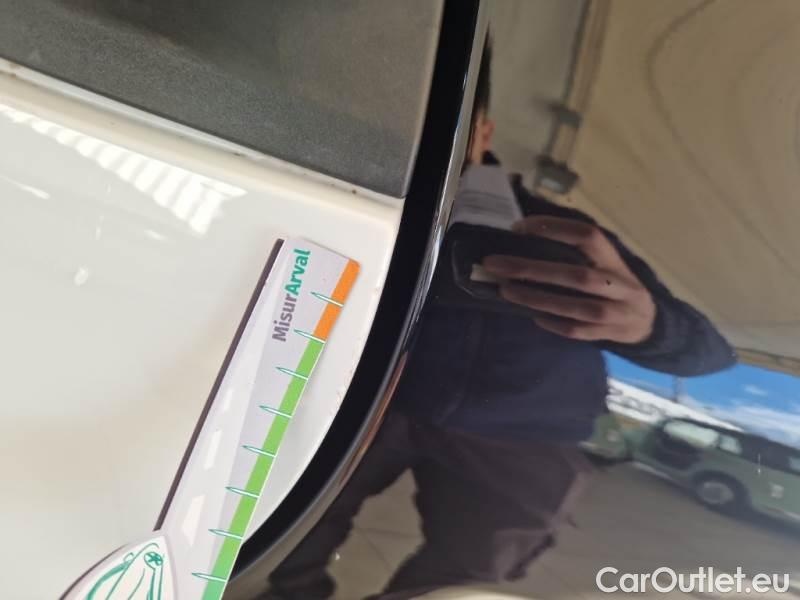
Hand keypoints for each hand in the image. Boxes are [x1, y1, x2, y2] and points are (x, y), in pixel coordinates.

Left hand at [482, 216, 656, 343]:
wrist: (649, 321)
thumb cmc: (615, 285)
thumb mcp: (605, 263)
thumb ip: (577, 253)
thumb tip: (524, 236)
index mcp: (614, 259)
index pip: (587, 236)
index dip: (554, 228)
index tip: (519, 227)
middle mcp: (618, 284)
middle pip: (575, 274)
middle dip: (532, 269)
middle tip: (495, 264)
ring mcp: (615, 312)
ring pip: (574, 306)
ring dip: (536, 298)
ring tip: (505, 290)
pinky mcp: (609, 334)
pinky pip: (577, 330)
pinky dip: (554, 324)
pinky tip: (532, 316)